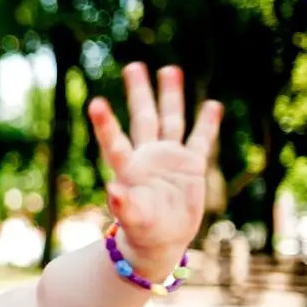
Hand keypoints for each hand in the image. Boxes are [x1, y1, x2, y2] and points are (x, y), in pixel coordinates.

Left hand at [88, 63, 222, 276]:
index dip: (106, 124)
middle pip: (144, 118)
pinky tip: (211, 104)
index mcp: (129, 170)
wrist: (160, 240)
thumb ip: (125, 206)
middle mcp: (147, 157)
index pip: (115, 142)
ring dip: (170, 96)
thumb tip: (113, 190)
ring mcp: (169, 159)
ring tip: (169, 69)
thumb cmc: (141, 232)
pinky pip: (200, 140)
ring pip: (170, 120)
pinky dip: (207, 123)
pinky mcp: (190, 166)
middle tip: (133, 66)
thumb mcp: (134, 220)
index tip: (95, 102)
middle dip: (139, 93)